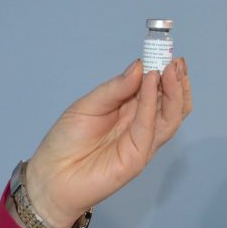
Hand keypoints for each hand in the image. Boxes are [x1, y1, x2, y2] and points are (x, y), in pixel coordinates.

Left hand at [24, 58, 191, 227]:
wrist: (51, 176)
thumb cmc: (65, 141)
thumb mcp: (88, 105)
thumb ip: (115, 88)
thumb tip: (140, 66)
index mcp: (129, 110)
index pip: (155, 89)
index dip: (162, 70)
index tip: (165, 50)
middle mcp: (140, 125)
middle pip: (169, 102)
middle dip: (175, 79)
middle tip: (174, 59)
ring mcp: (142, 142)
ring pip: (171, 116)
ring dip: (173, 90)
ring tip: (171, 68)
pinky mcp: (138, 157)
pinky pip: (151, 127)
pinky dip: (153, 103)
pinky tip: (152, 83)